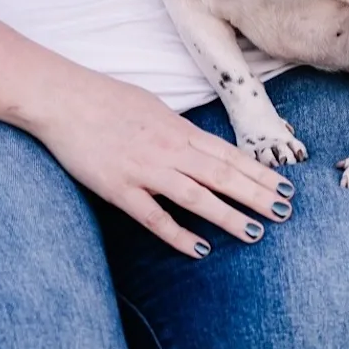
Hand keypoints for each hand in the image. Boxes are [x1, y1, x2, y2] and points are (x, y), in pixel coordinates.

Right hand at [30, 70, 294, 259]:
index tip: (283, 186)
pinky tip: (200, 250)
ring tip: (255, 233)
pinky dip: (179, 235)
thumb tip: (197, 144)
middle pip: (221, 175)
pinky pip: (154, 217)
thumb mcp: (150, 106)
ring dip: (228, 215)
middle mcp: (167, 149)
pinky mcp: (119, 189)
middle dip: (256, 194)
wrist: (62, 98)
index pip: (226, 154)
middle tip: (286, 212)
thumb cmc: (104, 99)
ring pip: (196, 196)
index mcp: (176, 128)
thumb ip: (175, 129)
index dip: (257, 172)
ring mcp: (144, 170)